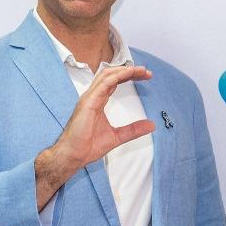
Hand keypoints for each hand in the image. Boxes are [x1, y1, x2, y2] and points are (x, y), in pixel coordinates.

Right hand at [35, 64, 154, 208]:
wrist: (74, 155)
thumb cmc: (87, 146)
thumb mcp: (118, 136)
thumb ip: (134, 129)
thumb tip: (151, 125)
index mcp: (98, 101)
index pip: (114, 82)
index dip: (128, 76)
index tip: (144, 76)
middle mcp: (93, 96)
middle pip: (111, 75)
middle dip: (129, 70)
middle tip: (146, 71)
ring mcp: (89, 98)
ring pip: (107, 75)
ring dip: (124, 70)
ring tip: (139, 70)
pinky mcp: (88, 102)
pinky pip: (103, 84)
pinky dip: (116, 76)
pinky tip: (127, 74)